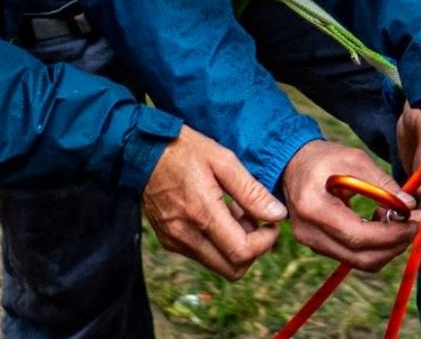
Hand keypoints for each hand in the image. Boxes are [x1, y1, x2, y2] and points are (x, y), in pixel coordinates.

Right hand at [144, 127, 285, 278]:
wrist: (143, 151)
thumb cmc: (185, 150)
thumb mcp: (223, 160)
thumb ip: (251, 191)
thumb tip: (278, 214)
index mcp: (201, 212)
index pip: (241, 252)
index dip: (265, 243)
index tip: (272, 223)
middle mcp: (185, 234)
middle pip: (232, 269)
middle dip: (253, 250)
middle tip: (256, 220)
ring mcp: (175, 240)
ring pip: (218, 265)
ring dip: (235, 246)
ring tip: (237, 213)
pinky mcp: (169, 241)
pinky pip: (202, 256)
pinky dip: (218, 243)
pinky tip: (219, 215)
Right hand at [280, 140, 415, 270]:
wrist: (292, 164)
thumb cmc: (323, 158)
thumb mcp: (353, 160)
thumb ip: (381, 182)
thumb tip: (409, 204)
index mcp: (314, 208)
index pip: (358, 237)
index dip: (390, 235)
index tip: (413, 223)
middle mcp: (310, 233)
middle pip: (361, 257)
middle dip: (393, 246)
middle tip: (412, 227)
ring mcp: (312, 243)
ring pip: (359, 261)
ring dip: (385, 248)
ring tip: (396, 221)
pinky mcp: (319, 246)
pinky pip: (352, 256)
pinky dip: (373, 246)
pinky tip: (380, 224)